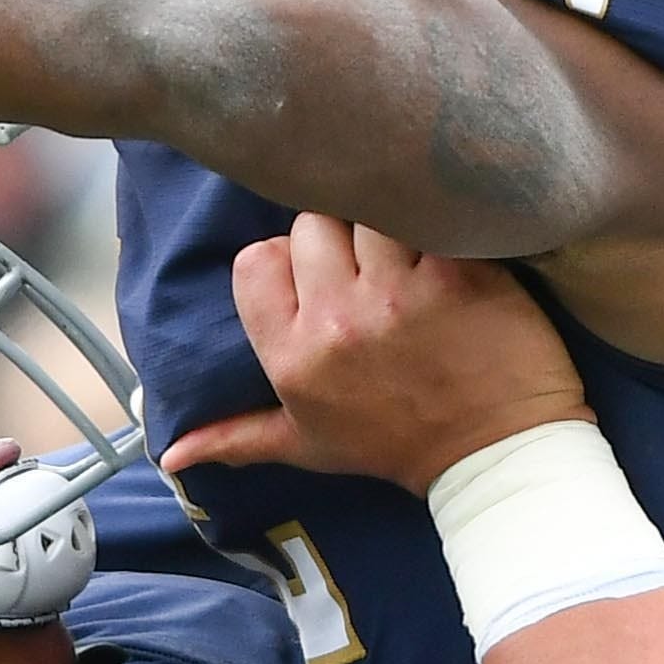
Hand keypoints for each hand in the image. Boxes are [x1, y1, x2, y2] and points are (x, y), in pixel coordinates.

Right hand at [163, 217, 584, 484]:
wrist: (494, 455)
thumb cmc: (399, 447)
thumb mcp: (309, 446)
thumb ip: (236, 437)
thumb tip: (169, 454)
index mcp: (292, 358)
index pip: (255, 261)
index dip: (286, 260)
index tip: (317, 279)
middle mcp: (336, 323)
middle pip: (312, 223)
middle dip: (339, 235)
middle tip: (371, 262)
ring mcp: (397, 293)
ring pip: (369, 208)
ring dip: (389, 220)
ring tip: (410, 248)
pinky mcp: (456, 274)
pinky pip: (429, 214)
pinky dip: (439, 220)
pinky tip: (449, 240)